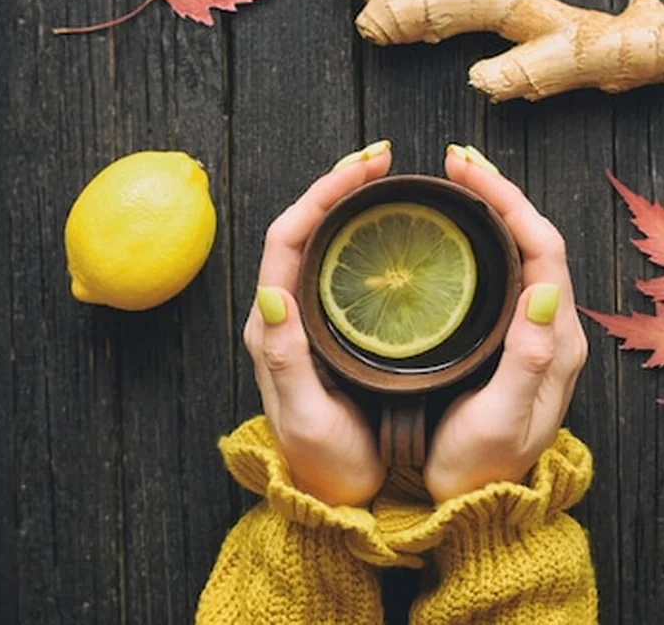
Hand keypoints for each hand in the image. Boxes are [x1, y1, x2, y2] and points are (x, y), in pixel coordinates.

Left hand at [242, 140, 391, 505]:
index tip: (365, 168)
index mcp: (273, 327)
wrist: (331, 503)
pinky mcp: (330, 333)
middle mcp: (285, 316)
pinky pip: (341, 269)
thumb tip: (271, 293)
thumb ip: (285, 359)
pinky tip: (392, 232)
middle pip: (304, 228)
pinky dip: (363, 237)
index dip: (323, 194)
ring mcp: (307, 322)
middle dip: (339, 184)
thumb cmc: (322, 466)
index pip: (289, 237)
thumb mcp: (304, 418)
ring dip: (348, 204)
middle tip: (381, 159)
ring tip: (385, 180)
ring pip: (322, 244)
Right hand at [423, 145, 588, 502]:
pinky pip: (508, 272)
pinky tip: (460, 229)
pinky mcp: (516, 342)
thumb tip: (548, 289)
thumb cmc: (480, 470)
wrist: (478, 509)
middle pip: (536, 239)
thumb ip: (527, 358)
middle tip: (456, 160)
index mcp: (556, 341)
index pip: (542, 249)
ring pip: (523, 252)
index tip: (466, 170)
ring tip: (458, 180)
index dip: (507, 200)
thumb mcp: (501, 420)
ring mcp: (538, 334)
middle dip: (499, 191)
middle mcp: (555, 330)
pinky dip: (485, 238)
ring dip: (494, 209)